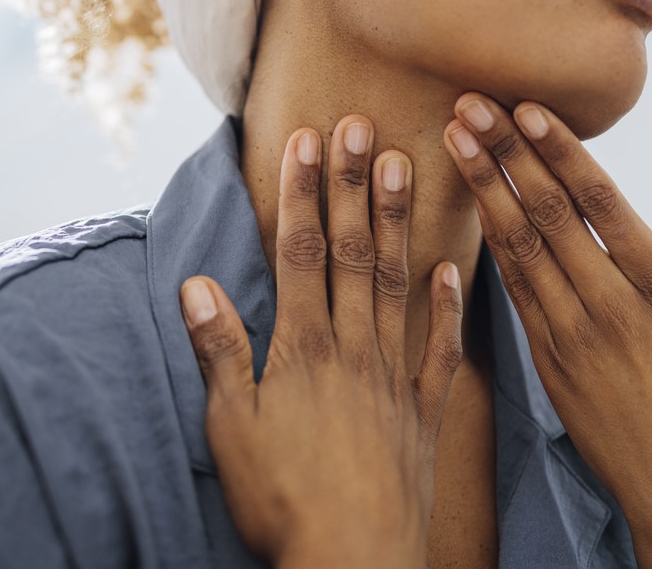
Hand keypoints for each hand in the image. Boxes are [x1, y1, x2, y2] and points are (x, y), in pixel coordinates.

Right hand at [178, 116, 462, 568]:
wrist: (354, 561)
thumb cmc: (283, 500)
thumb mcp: (233, 429)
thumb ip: (220, 352)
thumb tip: (197, 285)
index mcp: (305, 348)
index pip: (303, 252)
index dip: (305, 193)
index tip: (307, 140)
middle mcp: (354, 346)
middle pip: (354, 252)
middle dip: (355, 186)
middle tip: (363, 126)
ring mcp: (396, 373)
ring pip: (398, 282)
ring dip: (399, 223)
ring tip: (407, 166)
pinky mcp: (426, 407)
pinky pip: (441, 347)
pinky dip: (446, 305)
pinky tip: (454, 265)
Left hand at [443, 92, 651, 564]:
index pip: (604, 206)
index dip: (562, 153)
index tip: (527, 109)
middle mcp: (615, 308)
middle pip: (551, 215)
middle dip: (507, 154)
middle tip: (470, 103)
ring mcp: (575, 336)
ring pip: (522, 246)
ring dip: (486, 188)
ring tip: (456, 138)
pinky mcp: (550, 362)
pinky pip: (515, 289)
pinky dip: (493, 242)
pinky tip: (475, 203)